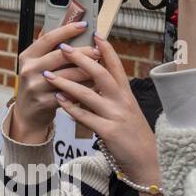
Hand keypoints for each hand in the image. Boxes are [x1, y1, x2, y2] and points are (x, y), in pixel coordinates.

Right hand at [10, 21, 99, 142]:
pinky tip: (95, 85)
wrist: (27, 113)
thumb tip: (63, 23)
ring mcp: (36, 86)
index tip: (83, 25)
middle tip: (98, 50)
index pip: (48, 38)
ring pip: (68, 75)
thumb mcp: (36, 64)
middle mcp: (29, 69)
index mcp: (27, 56)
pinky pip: (70, 93)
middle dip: (82, 52)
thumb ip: (48, 47)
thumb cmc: (37, 83)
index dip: (67, 30)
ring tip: (100, 68)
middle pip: (60, 56)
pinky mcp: (44, 102)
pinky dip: (84, 88)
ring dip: (87, 71)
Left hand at [48, 35, 160, 186]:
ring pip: (89, 94)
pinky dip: (70, 107)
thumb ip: (111, 93)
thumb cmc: (132, 132)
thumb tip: (94, 77)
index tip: (94, 34)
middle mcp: (122, 101)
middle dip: (81, 59)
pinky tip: (58, 100)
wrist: (146, 160)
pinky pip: (85, 117)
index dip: (106, 50)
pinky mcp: (109, 132)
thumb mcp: (126, 108)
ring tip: (48, 75)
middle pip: (101, 74)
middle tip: (63, 48)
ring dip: (66, 83)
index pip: (116, 66)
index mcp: (126, 93)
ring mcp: (116, 116)